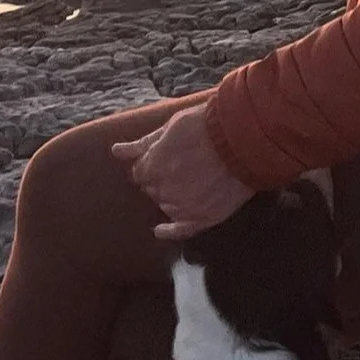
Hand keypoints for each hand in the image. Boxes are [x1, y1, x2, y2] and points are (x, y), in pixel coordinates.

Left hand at [114, 103, 250, 241]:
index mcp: (150, 168)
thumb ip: (141, 145)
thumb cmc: (206, 127)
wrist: (243, 139)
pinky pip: (180, 231)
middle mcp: (162, 191)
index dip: (151, 164)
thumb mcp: (170, 128)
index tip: (165, 158)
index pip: (139, 173)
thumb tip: (116, 152)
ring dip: (172, 196)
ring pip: (167, 205)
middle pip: (152, 189)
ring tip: (192, 180)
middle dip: (162, 179)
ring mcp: (183, 207)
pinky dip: (169, 232)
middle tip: (182, 166)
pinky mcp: (203, 218)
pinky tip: (161, 230)